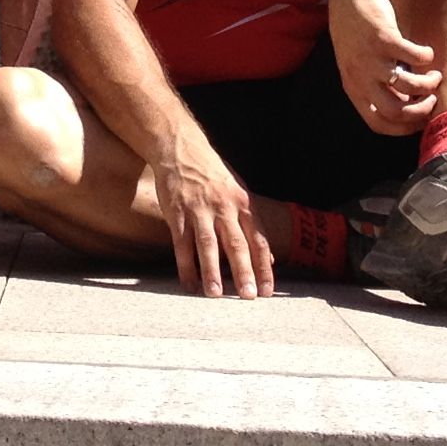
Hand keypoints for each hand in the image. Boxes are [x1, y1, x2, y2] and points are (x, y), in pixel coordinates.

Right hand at [153, 123, 272, 296]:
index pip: (258, 240)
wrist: (181, 149)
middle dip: (243, 272)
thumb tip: (269, 259)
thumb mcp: (239, 192)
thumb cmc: (214, 174)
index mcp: (243, 203)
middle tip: (248, 296)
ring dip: (211, 272)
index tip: (267, 291)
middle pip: (236, 244)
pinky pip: (182, 244)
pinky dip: (185, 265)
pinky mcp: (177, 213)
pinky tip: (188, 283)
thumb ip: (253, 225)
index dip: (264, 267)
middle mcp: (224, 208)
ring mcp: (199, 210)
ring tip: (215, 295)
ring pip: (208, 245)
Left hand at [326, 0, 440, 133]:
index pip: (378, 124)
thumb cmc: (358, 34)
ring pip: (408, 85)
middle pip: (395, 111)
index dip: (404, 128)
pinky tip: (427, 53)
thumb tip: (406, 107)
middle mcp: (360, 76)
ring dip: (429, 84)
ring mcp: (371, 57)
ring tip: (436, 75)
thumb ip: (376, 87)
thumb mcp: (359, 66)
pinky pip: (413, 57)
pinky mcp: (384, 38)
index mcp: (354, 88)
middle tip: (432, 100)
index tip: (422, 122)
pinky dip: (426, 58)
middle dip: (420, 110)